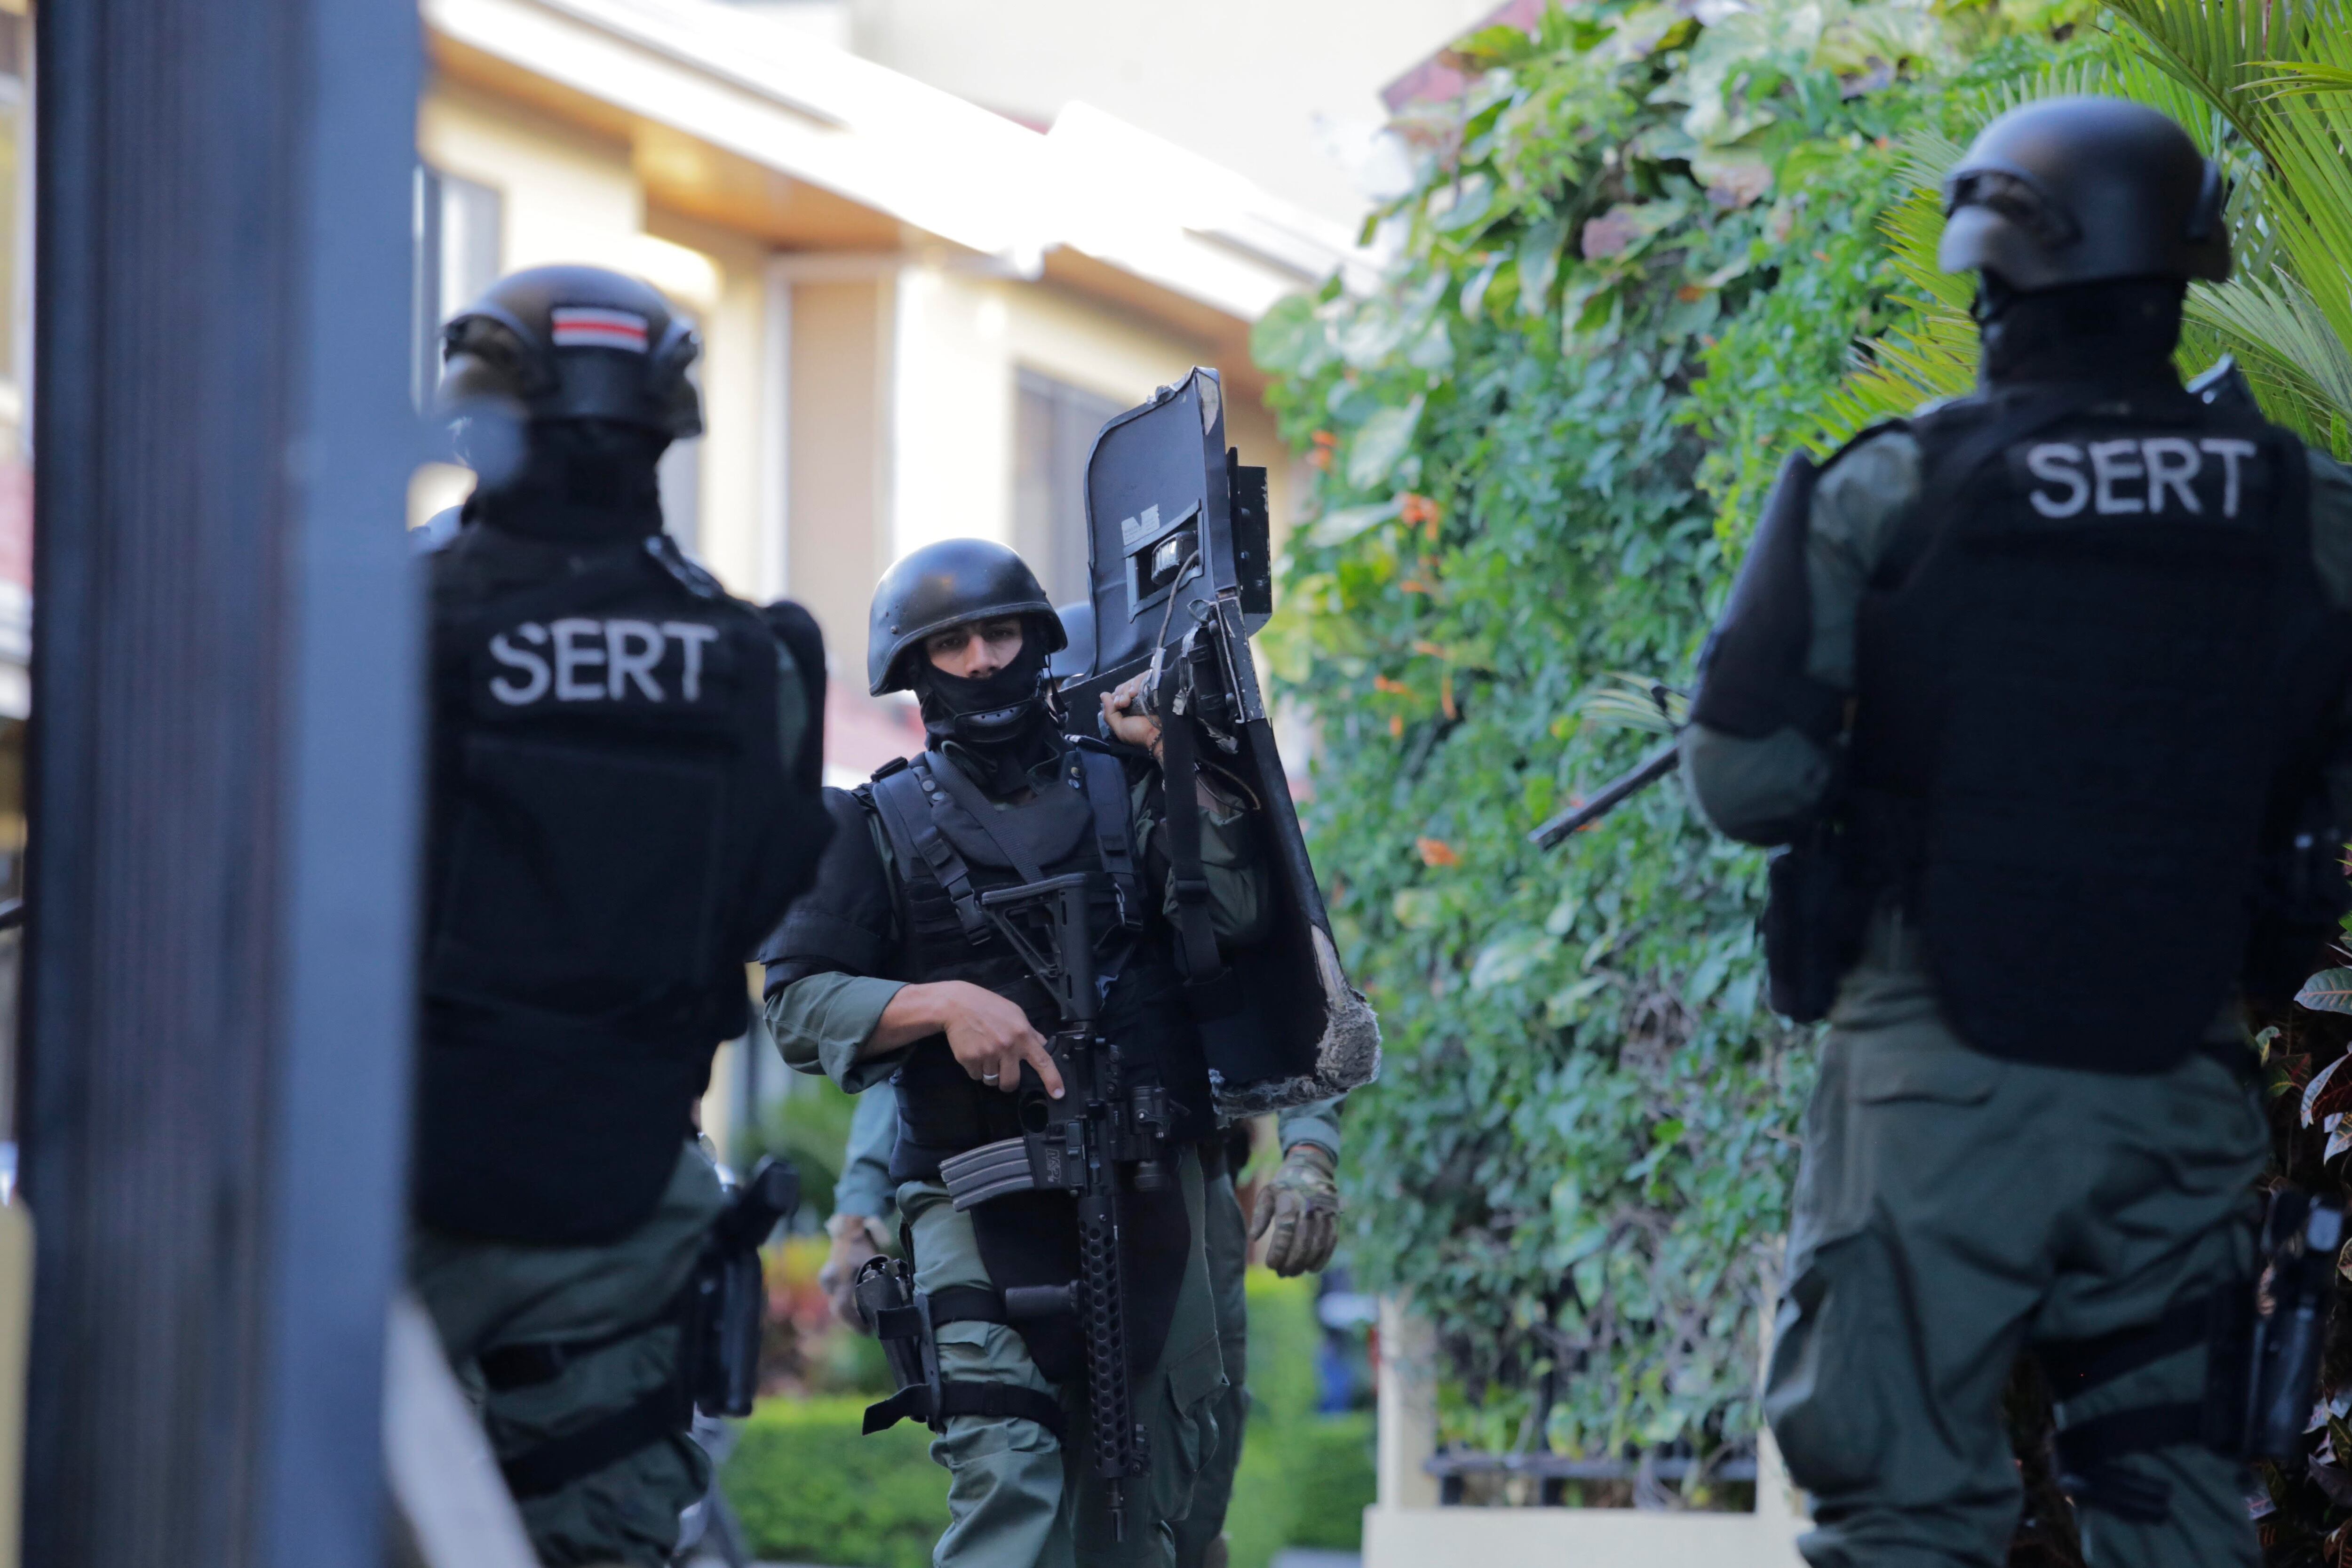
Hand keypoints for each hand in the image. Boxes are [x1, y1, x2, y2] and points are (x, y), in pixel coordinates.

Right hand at [820, 1211, 890, 1331]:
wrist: (848, 1230)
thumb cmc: (864, 1246)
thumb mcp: (875, 1263)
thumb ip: (881, 1282)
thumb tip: (894, 1302)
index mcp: (840, 1278)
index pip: (844, 1308)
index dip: (855, 1323)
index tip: (868, 1330)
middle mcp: (830, 1281)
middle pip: (838, 1310)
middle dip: (852, 1322)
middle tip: (866, 1329)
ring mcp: (826, 1280)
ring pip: (835, 1305)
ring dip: (848, 1315)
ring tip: (862, 1321)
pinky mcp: (826, 1279)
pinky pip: (834, 1297)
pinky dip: (844, 1305)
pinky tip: (855, 1310)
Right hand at [934, 980, 1063, 1097]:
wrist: (956, 1005)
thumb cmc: (988, 1006)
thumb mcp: (1015, 1014)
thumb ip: (1030, 1032)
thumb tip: (1043, 1045)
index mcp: (1022, 1035)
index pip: (1042, 1061)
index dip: (1052, 1080)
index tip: (1059, 1094)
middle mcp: (1007, 1047)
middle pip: (1011, 1082)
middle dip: (1007, 1083)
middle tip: (1002, 1070)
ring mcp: (987, 1054)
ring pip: (991, 1080)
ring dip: (989, 1073)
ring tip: (985, 1054)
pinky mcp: (969, 1059)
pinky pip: (975, 1076)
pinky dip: (975, 1069)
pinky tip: (973, 1052)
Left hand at [1100, 673, 1162, 758]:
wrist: (1157, 734)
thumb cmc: (1138, 733)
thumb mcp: (1119, 726)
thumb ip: (1108, 713)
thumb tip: (1103, 694)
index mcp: (1128, 706)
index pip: (1118, 693)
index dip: (1115, 697)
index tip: (1118, 705)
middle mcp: (1137, 697)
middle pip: (1123, 686)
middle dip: (1120, 694)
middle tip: (1124, 704)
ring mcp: (1146, 690)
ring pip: (1131, 681)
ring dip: (1126, 690)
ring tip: (1130, 698)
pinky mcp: (1154, 685)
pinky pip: (1142, 677)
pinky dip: (1135, 683)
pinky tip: (1134, 692)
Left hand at [1251, 1143, 1339, 1275]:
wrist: (1312, 1169)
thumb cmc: (1285, 1186)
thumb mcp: (1267, 1193)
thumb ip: (1260, 1215)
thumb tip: (1253, 1237)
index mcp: (1290, 1200)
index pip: (1285, 1232)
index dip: (1278, 1251)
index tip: (1270, 1265)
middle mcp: (1309, 1207)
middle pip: (1302, 1242)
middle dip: (1291, 1262)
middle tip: (1281, 1273)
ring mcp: (1324, 1213)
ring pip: (1317, 1244)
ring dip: (1304, 1263)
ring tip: (1293, 1272)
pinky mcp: (1334, 1218)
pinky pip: (1331, 1242)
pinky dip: (1322, 1258)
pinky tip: (1311, 1269)